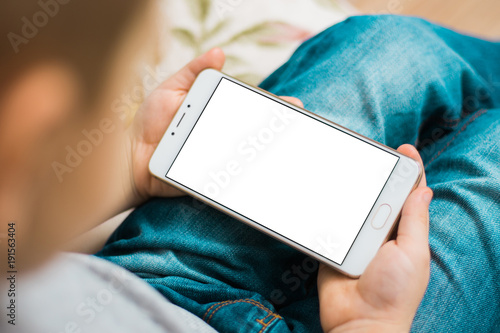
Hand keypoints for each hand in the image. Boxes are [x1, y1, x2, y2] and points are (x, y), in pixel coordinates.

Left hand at [128, 47, 303, 203]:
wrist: (129, 157)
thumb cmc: (150, 121)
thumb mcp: (171, 89)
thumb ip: (193, 72)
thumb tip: (219, 52)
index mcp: (215, 111)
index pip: (249, 106)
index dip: (271, 105)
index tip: (292, 105)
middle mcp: (222, 134)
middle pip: (255, 132)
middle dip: (278, 130)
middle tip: (296, 128)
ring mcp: (219, 157)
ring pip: (249, 156)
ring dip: (268, 154)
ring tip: (287, 152)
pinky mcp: (212, 178)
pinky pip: (233, 178)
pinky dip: (249, 176)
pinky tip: (265, 173)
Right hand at [317, 145, 432, 332]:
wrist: (358, 323)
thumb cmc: (394, 293)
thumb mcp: (413, 253)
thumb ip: (415, 221)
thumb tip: (424, 189)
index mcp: (404, 232)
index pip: (409, 195)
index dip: (409, 171)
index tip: (404, 149)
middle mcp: (380, 232)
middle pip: (379, 195)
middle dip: (376, 173)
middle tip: (368, 152)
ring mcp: (356, 239)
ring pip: (353, 205)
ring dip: (348, 189)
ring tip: (342, 166)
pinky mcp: (334, 246)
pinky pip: (330, 223)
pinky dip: (326, 209)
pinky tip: (321, 193)